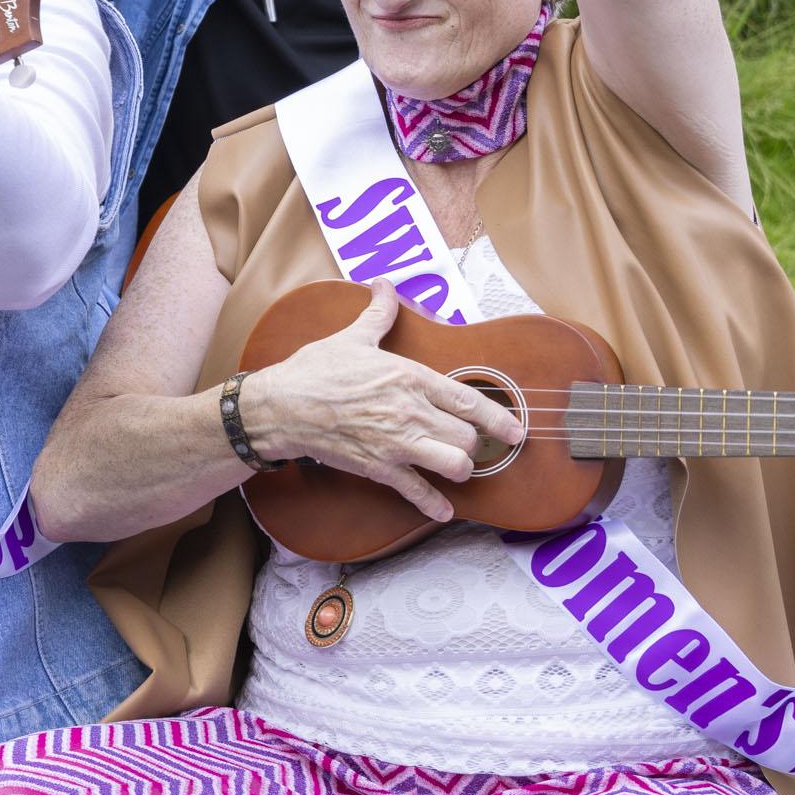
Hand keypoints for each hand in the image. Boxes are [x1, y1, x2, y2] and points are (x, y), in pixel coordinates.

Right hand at [238, 283, 522, 522]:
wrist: (280, 407)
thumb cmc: (314, 371)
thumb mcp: (351, 337)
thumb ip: (378, 314)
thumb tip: (383, 285)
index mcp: (410, 377)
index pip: (470, 402)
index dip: (500, 419)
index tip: (515, 430)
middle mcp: (410, 411)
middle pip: (468, 437)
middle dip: (473, 442)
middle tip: (465, 440)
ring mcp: (396, 443)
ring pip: (454, 464)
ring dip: (459, 468)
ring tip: (454, 465)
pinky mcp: (378, 467)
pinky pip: (417, 491)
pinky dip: (433, 505)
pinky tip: (442, 510)